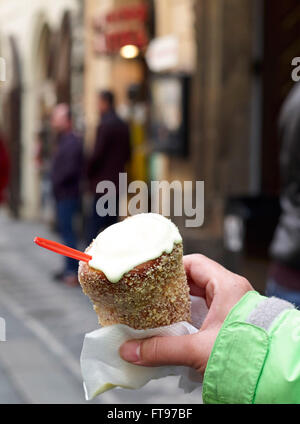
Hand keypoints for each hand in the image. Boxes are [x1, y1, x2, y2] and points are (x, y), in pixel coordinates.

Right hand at [119, 254, 252, 373]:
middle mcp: (231, 293)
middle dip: (172, 290)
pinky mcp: (231, 323)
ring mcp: (232, 308)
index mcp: (227, 286)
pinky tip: (177, 330)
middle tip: (151, 296)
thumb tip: (130, 350)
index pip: (195, 263)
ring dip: (181, 306)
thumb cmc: (245, 354)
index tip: (153, 275)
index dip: (172, 267)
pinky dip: (190, 319)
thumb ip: (162, 349)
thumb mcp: (199, 349)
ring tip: (159, 313)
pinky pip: (206, 314)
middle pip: (195, 281)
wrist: (271, 376)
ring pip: (200, 299)